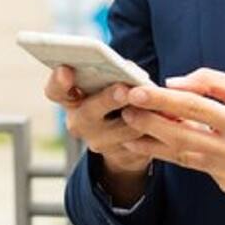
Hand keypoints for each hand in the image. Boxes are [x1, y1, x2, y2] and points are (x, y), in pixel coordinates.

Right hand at [44, 66, 151, 205]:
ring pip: (122, 127)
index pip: (56, 91)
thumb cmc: (117, 101)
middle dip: (108, 99)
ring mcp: (99, 142)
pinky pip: (142, 141)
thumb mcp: (110, 85)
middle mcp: (79, 123)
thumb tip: (128, 69)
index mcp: (72, 100)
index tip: (66, 70)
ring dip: (141, 114)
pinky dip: (156, 126)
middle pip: (89, 112)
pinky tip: (169, 117)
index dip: (59, 81)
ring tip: (158, 102)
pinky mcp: (123, 156)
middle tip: (124, 90)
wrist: (126, 143)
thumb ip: (114, 74)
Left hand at [120, 68, 224, 193]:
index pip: (194, 108)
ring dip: (156, 142)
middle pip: (182, 137)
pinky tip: (165, 144)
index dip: (162, 100)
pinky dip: (182, 154)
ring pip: (183, 157)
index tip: (138, 91)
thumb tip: (174, 84)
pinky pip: (199, 168)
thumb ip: (212, 82)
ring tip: (133, 129)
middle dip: (150, 123)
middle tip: (126, 110)